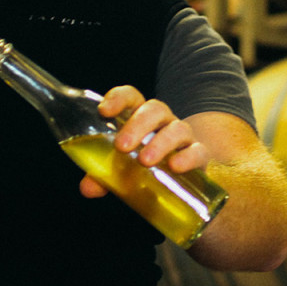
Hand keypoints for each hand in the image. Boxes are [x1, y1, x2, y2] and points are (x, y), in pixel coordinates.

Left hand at [78, 85, 209, 198]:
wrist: (183, 181)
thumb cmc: (145, 166)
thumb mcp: (122, 170)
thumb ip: (103, 176)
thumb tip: (87, 188)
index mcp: (140, 118)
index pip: (132, 97)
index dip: (118, 98)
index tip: (104, 111)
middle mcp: (163, 122)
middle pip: (155, 110)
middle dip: (138, 125)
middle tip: (122, 146)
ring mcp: (183, 137)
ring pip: (177, 128)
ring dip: (160, 142)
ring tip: (145, 161)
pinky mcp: (199, 156)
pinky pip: (198, 151)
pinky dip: (187, 157)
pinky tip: (175, 167)